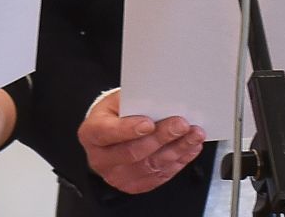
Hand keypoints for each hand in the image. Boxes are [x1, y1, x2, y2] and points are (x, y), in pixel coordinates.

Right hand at [77, 89, 205, 194]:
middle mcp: (101, 158)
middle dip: (161, 137)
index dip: (129, 129)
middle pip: (133, 152)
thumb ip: (132, 101)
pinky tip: (189, 148)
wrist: (108, 134)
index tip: (149, 123)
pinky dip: (178, 162)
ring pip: (150, 165)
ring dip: (176, 150)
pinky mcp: (134, 185)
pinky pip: (159, 176)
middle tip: (181, 125)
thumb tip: (157, 98)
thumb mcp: (115, 101)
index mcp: (91, 133)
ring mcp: (116, 175)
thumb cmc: (113, 114)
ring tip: (193, 135)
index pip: (108, 133)